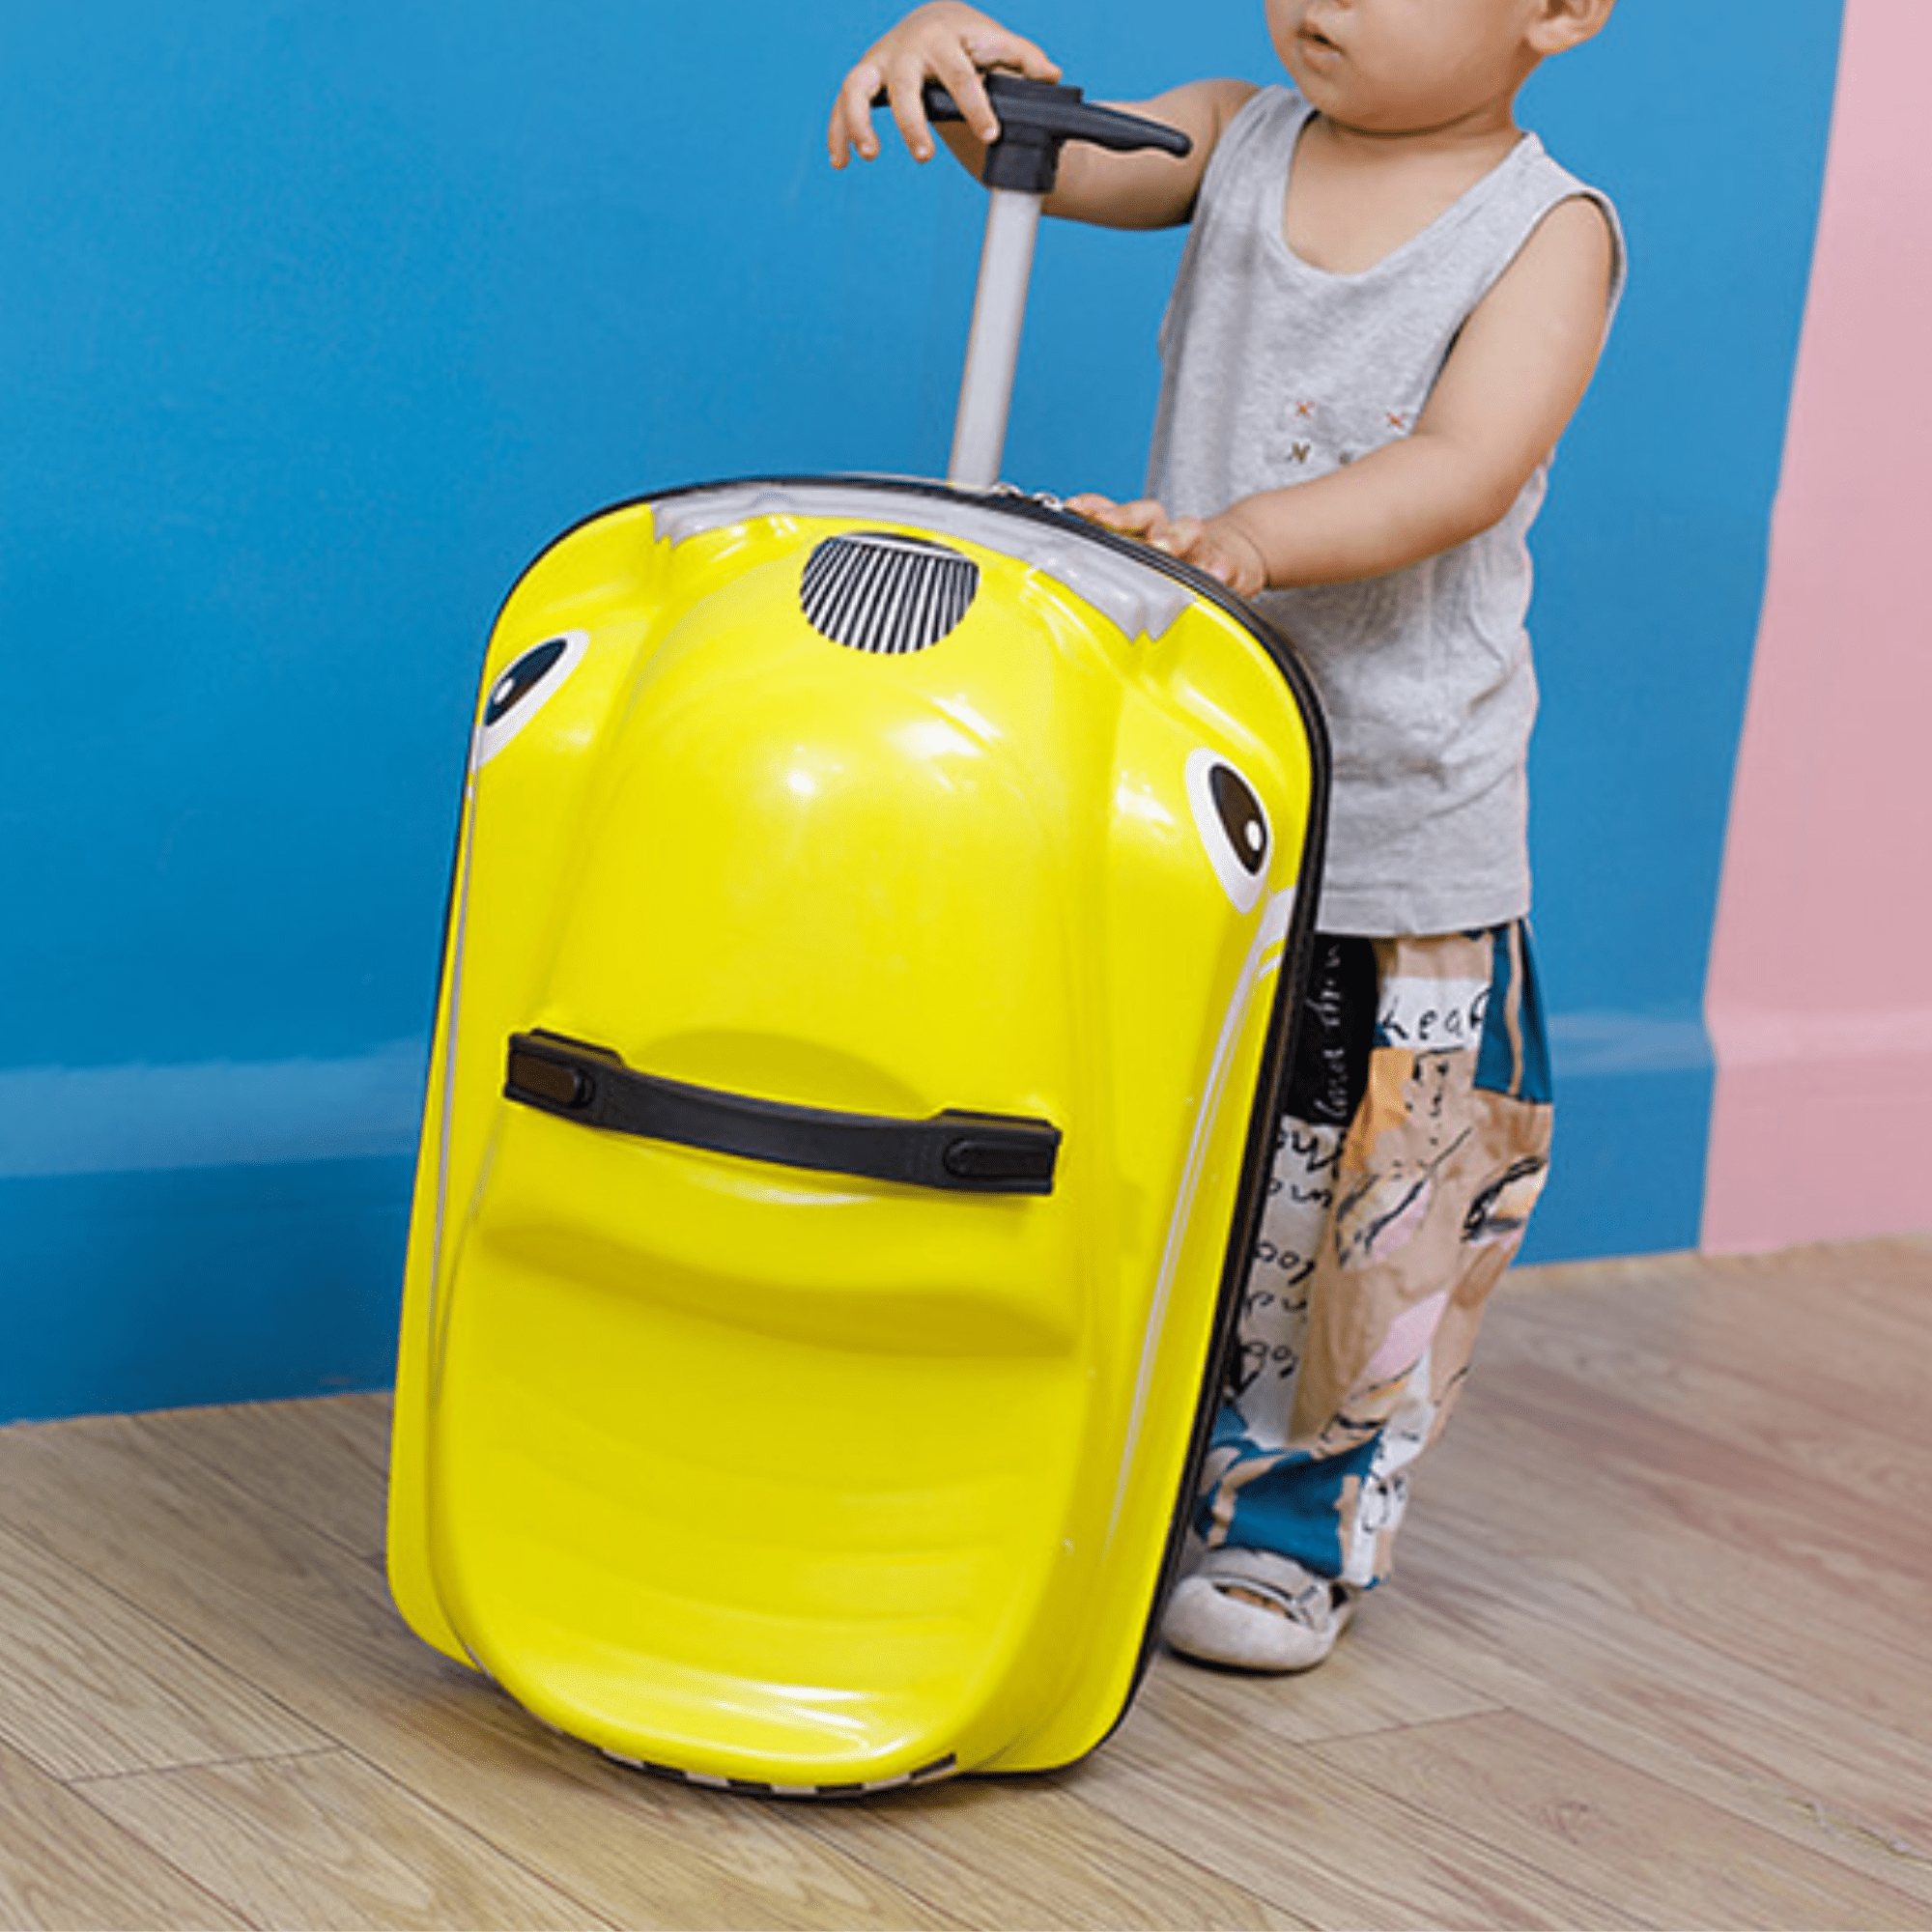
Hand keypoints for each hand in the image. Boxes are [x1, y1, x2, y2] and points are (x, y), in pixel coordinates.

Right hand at [828, 3, 1060, 167]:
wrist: (936, 22)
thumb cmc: (973, 42)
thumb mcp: (1001, 47)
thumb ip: (1025, 61)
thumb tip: (1050, 75)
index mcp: (946, 39)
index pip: (961, 73)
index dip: (975, 105)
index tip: (990, 135)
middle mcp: (909, 48)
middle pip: (905, 84)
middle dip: (911, 121)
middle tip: (924, 156)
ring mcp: (881, 62)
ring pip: (858, 86)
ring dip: (857, 121)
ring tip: (869, 154)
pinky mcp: (864, 77)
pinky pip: (841, 104)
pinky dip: (837, 132)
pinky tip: (840, 162)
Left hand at [1067, 494, 1271, 597]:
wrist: (1233, 559)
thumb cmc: (1177, 561)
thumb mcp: (1143, 556)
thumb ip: (1108, 555)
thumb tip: (1066, 556)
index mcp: (1143, 531)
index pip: (1115, 511)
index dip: (1094, 506)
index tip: (1072, 506)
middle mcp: (1168, 534)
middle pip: (1148, 514)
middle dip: (1125, 516)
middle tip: (1106, 521)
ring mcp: (1199, 548)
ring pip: (1188, 533)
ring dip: (1174, 538)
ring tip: (1162, 547)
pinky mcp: (1226, 566)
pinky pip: (1223, 565)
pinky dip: (1219, 568)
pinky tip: (1213, 574)